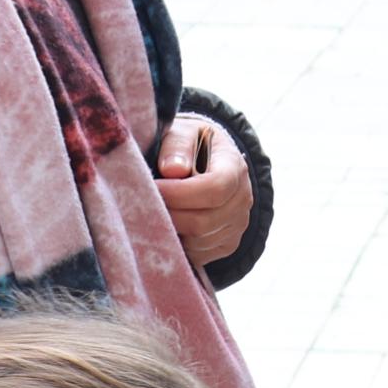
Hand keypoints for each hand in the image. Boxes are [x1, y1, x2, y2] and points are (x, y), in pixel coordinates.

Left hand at [152, 113, 252, 267]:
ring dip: (172, 229)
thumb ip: (177, 145)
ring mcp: (238, 225)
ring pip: (199, 241)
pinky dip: (180, 243)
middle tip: (144, 204)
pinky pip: (199, 254)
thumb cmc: (189, 145)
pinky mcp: (227, 244)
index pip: (215, 188)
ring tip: (154, 211)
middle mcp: (243, 199)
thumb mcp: (183, 132)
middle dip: (170, 214)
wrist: (206, 160)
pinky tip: (169, 223)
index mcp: (235, 167)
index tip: (153, 187)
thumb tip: (172, 169)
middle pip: (204, 220)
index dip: (180, 193)